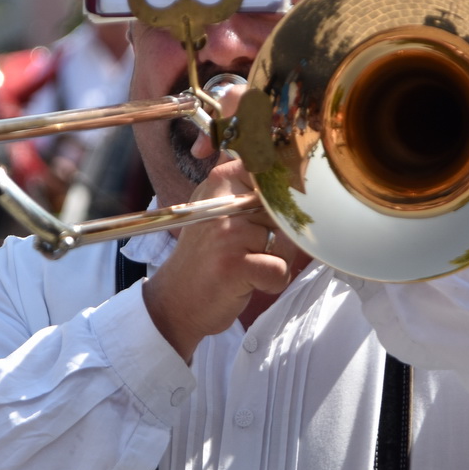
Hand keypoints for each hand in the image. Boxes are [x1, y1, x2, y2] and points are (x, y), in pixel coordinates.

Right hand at [143, 158, 292, 361]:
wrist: (176, 301)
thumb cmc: (208, 256)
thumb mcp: (220, 209)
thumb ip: (248, 186)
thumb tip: (291, 168)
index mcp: (221, 181)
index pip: (272, 171)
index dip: (283, 195)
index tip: (270, 212)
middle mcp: (223, 203)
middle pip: (285, 211)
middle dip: (280, 236)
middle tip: (250, 251)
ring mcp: (227, 234)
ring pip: (287, 241)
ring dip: (277, 261)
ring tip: (248, 267)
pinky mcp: (234, 265)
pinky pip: (280, 269)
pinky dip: (273, 283)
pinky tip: (249, 283)